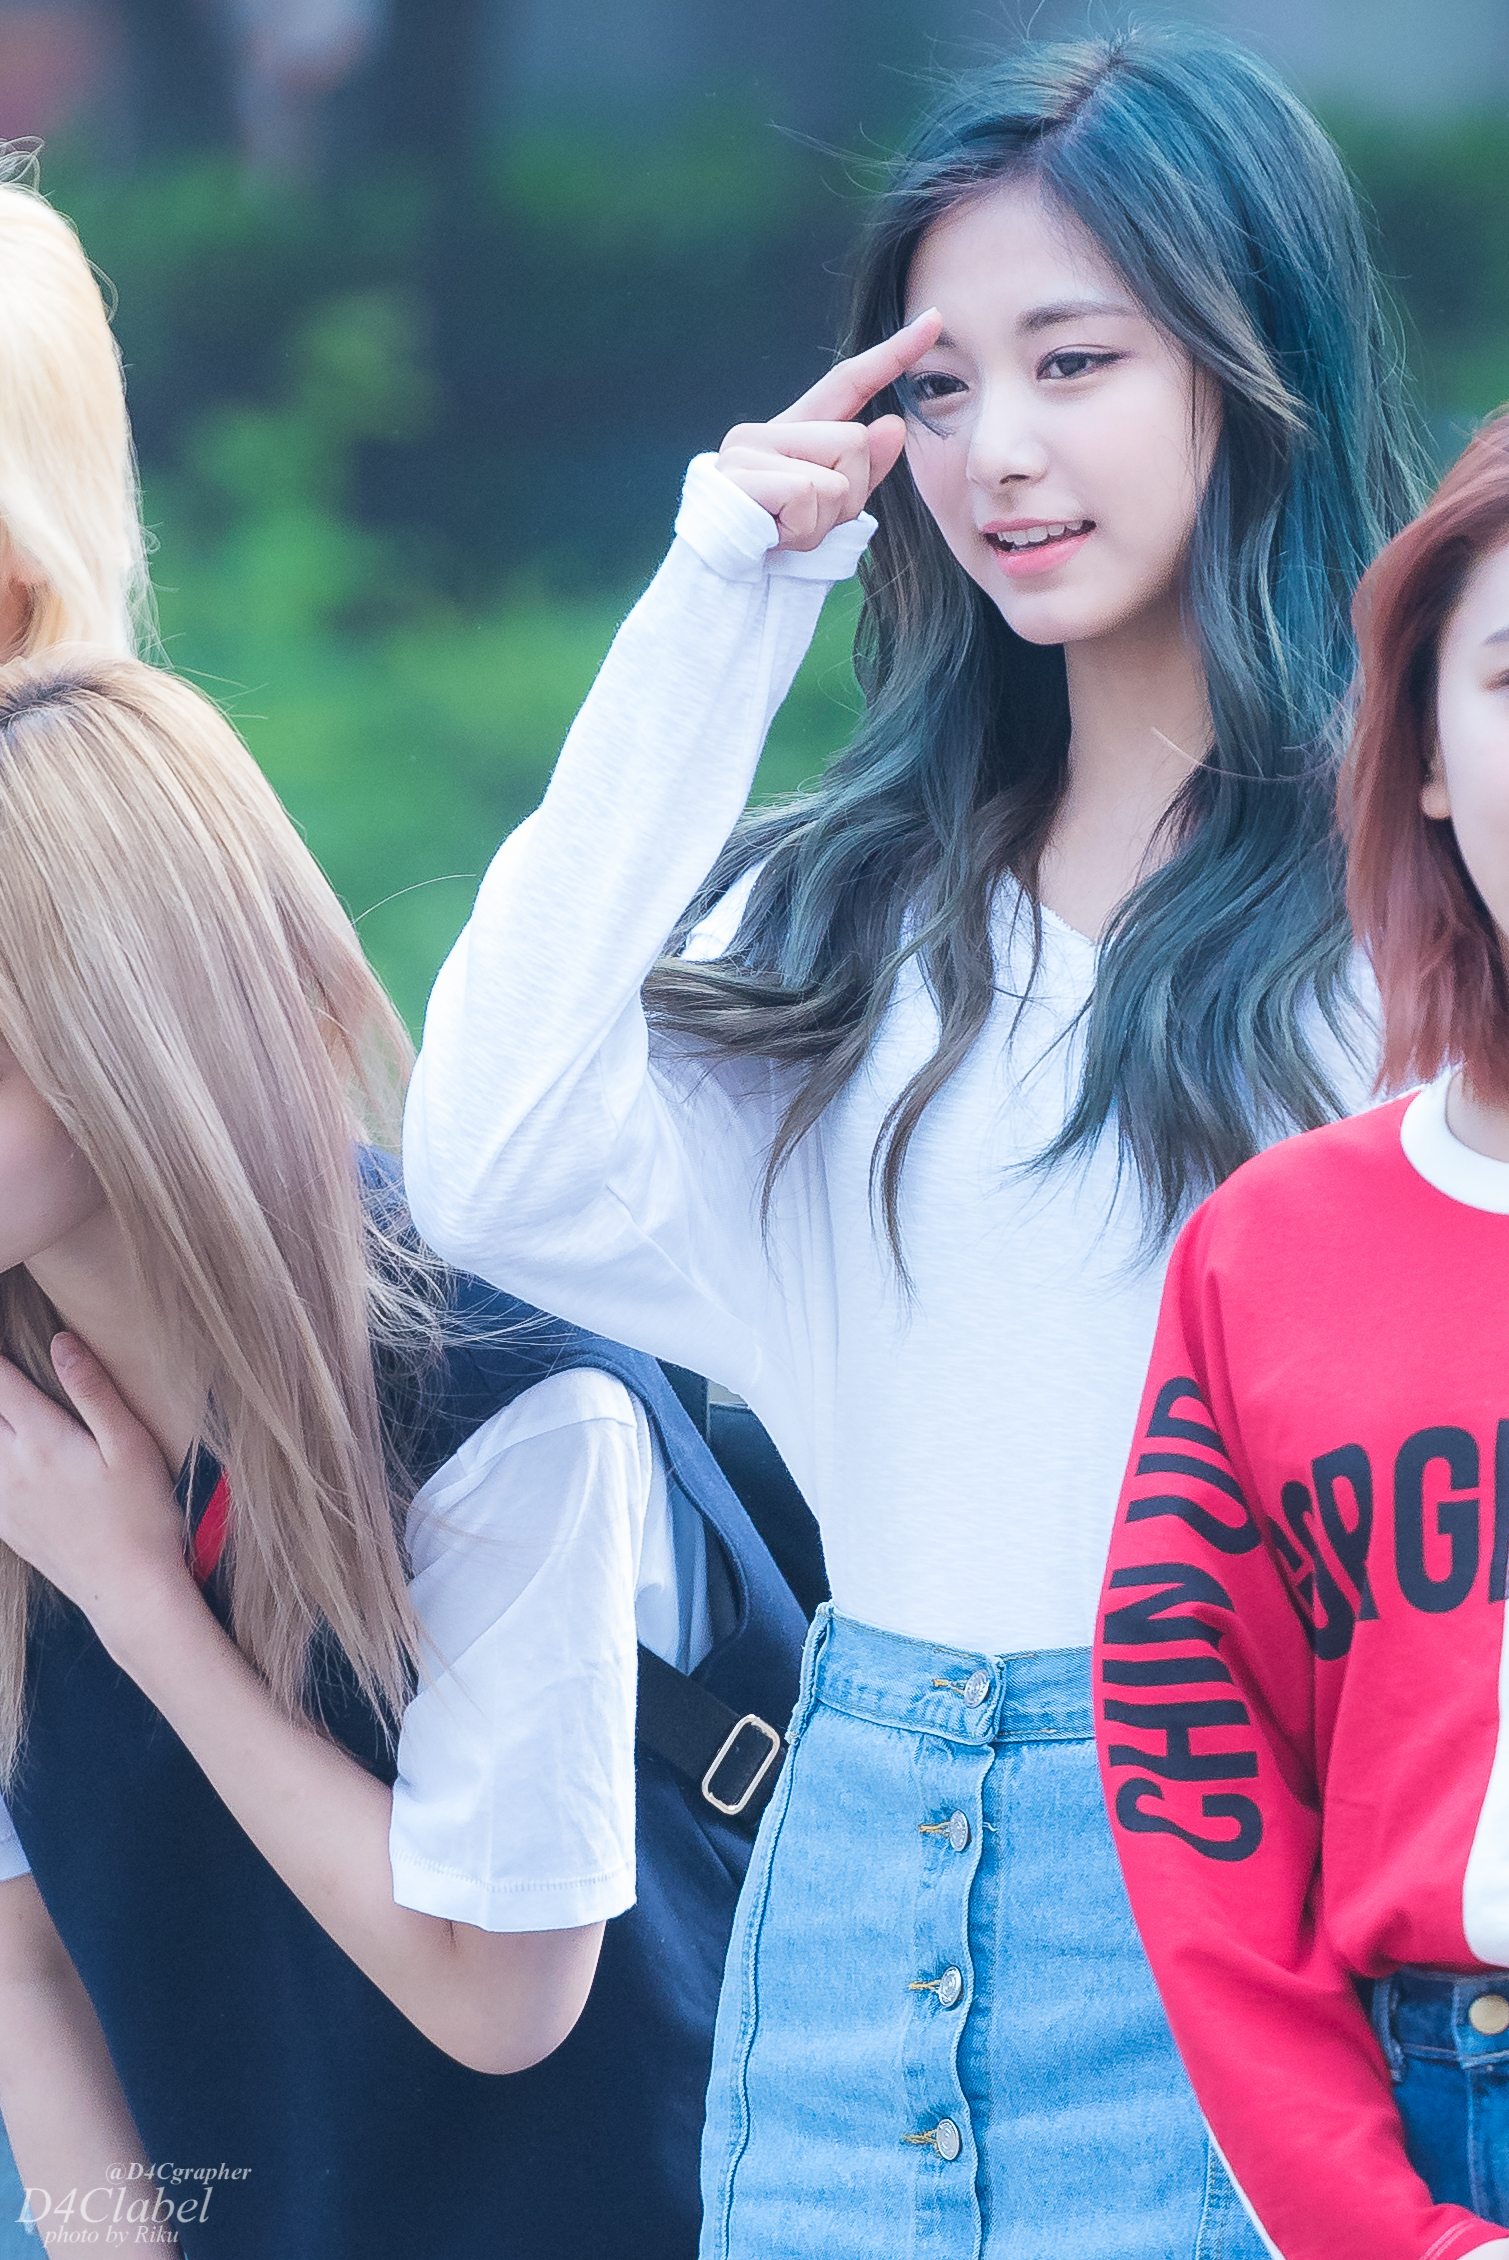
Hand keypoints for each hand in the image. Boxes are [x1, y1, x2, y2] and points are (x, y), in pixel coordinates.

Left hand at [0, 1338, 192, 1655]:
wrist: (129, 1590)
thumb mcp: (130, 1446)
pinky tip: (9, 1454)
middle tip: (2, 1377)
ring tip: (6, 1412)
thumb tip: (62, 1342)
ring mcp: (2, 1499)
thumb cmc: (142, 1515)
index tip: (1, 1325)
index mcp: (42, 1439)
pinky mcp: (5, 1525)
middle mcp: (10, 1467)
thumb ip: (93, 1391)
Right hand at [716, 306, 943, 550]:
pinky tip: (772, 537)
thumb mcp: (833, 508)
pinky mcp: (739, 475)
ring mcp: (747, 450)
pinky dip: (803, 530)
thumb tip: (894, 424)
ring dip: (824, 520)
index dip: (893, 353)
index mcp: (791, 434)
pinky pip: (809, 496)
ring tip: (786, 533)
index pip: (848, 383)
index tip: (935, 319)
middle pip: (853, 442)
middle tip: (804, 523)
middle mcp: (764, 431)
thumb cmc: (777, 546)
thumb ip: (865, 468)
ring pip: (836, 476)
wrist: (722, 586)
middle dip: (847, 496)